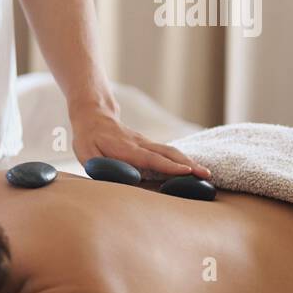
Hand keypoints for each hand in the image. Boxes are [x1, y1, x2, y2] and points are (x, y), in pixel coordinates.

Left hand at [70, 107, 210, 179]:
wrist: (93, 115)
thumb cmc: (88, 138)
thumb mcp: (86, 154)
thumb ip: (100, 166)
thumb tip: (120, 178)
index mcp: (125, 148)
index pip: (149, 158)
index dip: (167, 166)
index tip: (186, 171)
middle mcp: (140, 144)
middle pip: (168, 153)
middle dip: (188, 164)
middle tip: (206, 175)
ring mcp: (145, 143)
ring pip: (170, 151)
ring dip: (189, 162)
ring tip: (205, 174)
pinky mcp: (147, 145)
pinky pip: (166, 152)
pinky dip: (181, 160)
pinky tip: (192, 169)